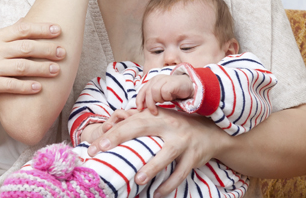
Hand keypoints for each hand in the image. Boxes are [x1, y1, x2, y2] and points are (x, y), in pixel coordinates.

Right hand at [0, 20, 65, 100]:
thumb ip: (8, 33)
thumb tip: (26, 21)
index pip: (22, 29)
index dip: (41, 29)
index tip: (58, 30)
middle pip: (26, 48)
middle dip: (47, 50)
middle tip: (62, 52)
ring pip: (22, 67)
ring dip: (41, 69)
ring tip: (57, 70)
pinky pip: (11, 85)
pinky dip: (26, 87)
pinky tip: (39, 87)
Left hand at [86, 108, 225, 195]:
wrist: (210, 131)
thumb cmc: (176, 125)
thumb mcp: (159, 119)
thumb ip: (136, 121)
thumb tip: (108, 125)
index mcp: (156, 116)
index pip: (129, 122)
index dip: (111, 133)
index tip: (94, 146)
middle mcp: (168, 125)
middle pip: (141, 128)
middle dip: (120, 139)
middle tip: (102, 153)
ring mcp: (182, 141)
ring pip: (165, 155)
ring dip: (151, 168)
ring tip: (138, 180)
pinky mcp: (193, 157)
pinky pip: (181, 173)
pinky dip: (169, 185)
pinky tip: (158, 194)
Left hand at [136, 74, 193, 114]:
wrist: (189, 87)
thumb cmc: (173, 92)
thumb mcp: (160, 95)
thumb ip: (152, 98)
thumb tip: (142, 107)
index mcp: (152, 81)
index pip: (142, 90)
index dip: (139, 100)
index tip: (140, 109)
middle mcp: (157, 79)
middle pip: (148, 92)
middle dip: (150, 104)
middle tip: (154, 112)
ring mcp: (164, 79)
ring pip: (155, 91)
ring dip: (160, 99)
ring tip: (166, 100)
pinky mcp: (172, 82)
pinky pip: (165, 92)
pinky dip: (167, 97)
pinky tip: (171, 97)